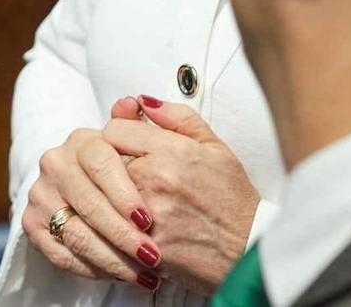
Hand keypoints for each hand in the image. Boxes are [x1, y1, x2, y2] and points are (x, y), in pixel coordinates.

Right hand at [20, 98, 162, 289]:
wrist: (111, 203)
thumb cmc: (143, 177)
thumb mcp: (161, 147)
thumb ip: (156, 123)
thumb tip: (134, 101)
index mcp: (83, 140)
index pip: (99, 162)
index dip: (123, 192)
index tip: (148, 219)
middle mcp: (55, 163)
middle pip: (87, 202)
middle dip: (122, 234)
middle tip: (152, 256)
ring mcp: (41, 193)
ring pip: (75, 231)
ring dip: (112, 258)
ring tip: (144, 273)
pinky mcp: (32, 223)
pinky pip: (60, 252)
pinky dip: (92, 268)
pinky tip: (122, 276)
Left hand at [104, 98, 261, 294]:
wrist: (248, 250)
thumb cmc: (232, 199)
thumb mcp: (214, 147)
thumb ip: (176, 117)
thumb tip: (142, 101)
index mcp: (170, 151)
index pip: (114, 129)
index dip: (120, 134)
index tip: (130, 145)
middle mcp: (153, 180)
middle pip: (102, 160)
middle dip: (112, 163)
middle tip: (132, 173)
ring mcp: (144, 215)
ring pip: (102, 194)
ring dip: (111, 194)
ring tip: (132, 200)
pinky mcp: (140, 246)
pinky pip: (109, 227)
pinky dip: (116, 224)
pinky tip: (134, 224)